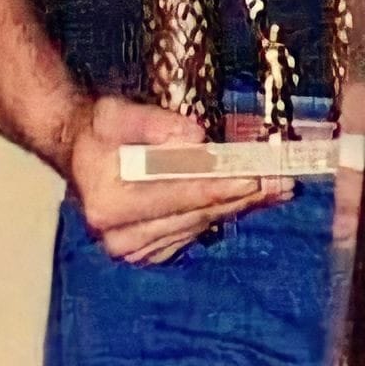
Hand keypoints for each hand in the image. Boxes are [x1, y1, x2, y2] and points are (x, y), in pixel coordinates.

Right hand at [63, 95, 292, 265]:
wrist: (80, 155)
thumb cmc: (99, 132)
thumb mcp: (116, 114)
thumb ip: (153, 125)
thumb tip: (196, 139)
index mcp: (110, 205)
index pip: (178, 194)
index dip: (219, 185)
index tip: (255, 177)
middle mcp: (121, 237)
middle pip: (196, 214)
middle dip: (242, 196)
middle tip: (283, 183)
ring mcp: (135, 249)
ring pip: (201, 224)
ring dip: (240, 206)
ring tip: (277, 189)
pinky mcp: (150, 251)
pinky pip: (195, 232)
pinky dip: (223, 212)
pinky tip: (251, 198)